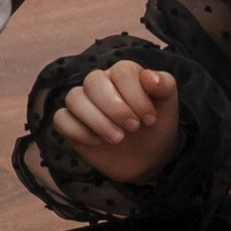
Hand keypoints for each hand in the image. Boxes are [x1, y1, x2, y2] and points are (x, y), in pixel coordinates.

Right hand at [52, 59, 179, 182]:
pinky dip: (78, 131)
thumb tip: (149, 77)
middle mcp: (100, 84)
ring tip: (117, 139)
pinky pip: (61, 119)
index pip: (122, 71)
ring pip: (74, 98)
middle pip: (94, 80)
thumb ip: (165, 86)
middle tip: (133, 128)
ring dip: (96, 120)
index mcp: (124, 74)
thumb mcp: (169, 107)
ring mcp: (83, 104)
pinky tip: (97, 142)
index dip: (135, 95)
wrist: (148, 159)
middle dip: (115, 108)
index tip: (149, 120)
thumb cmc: (157, 128)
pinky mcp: (71, 124)